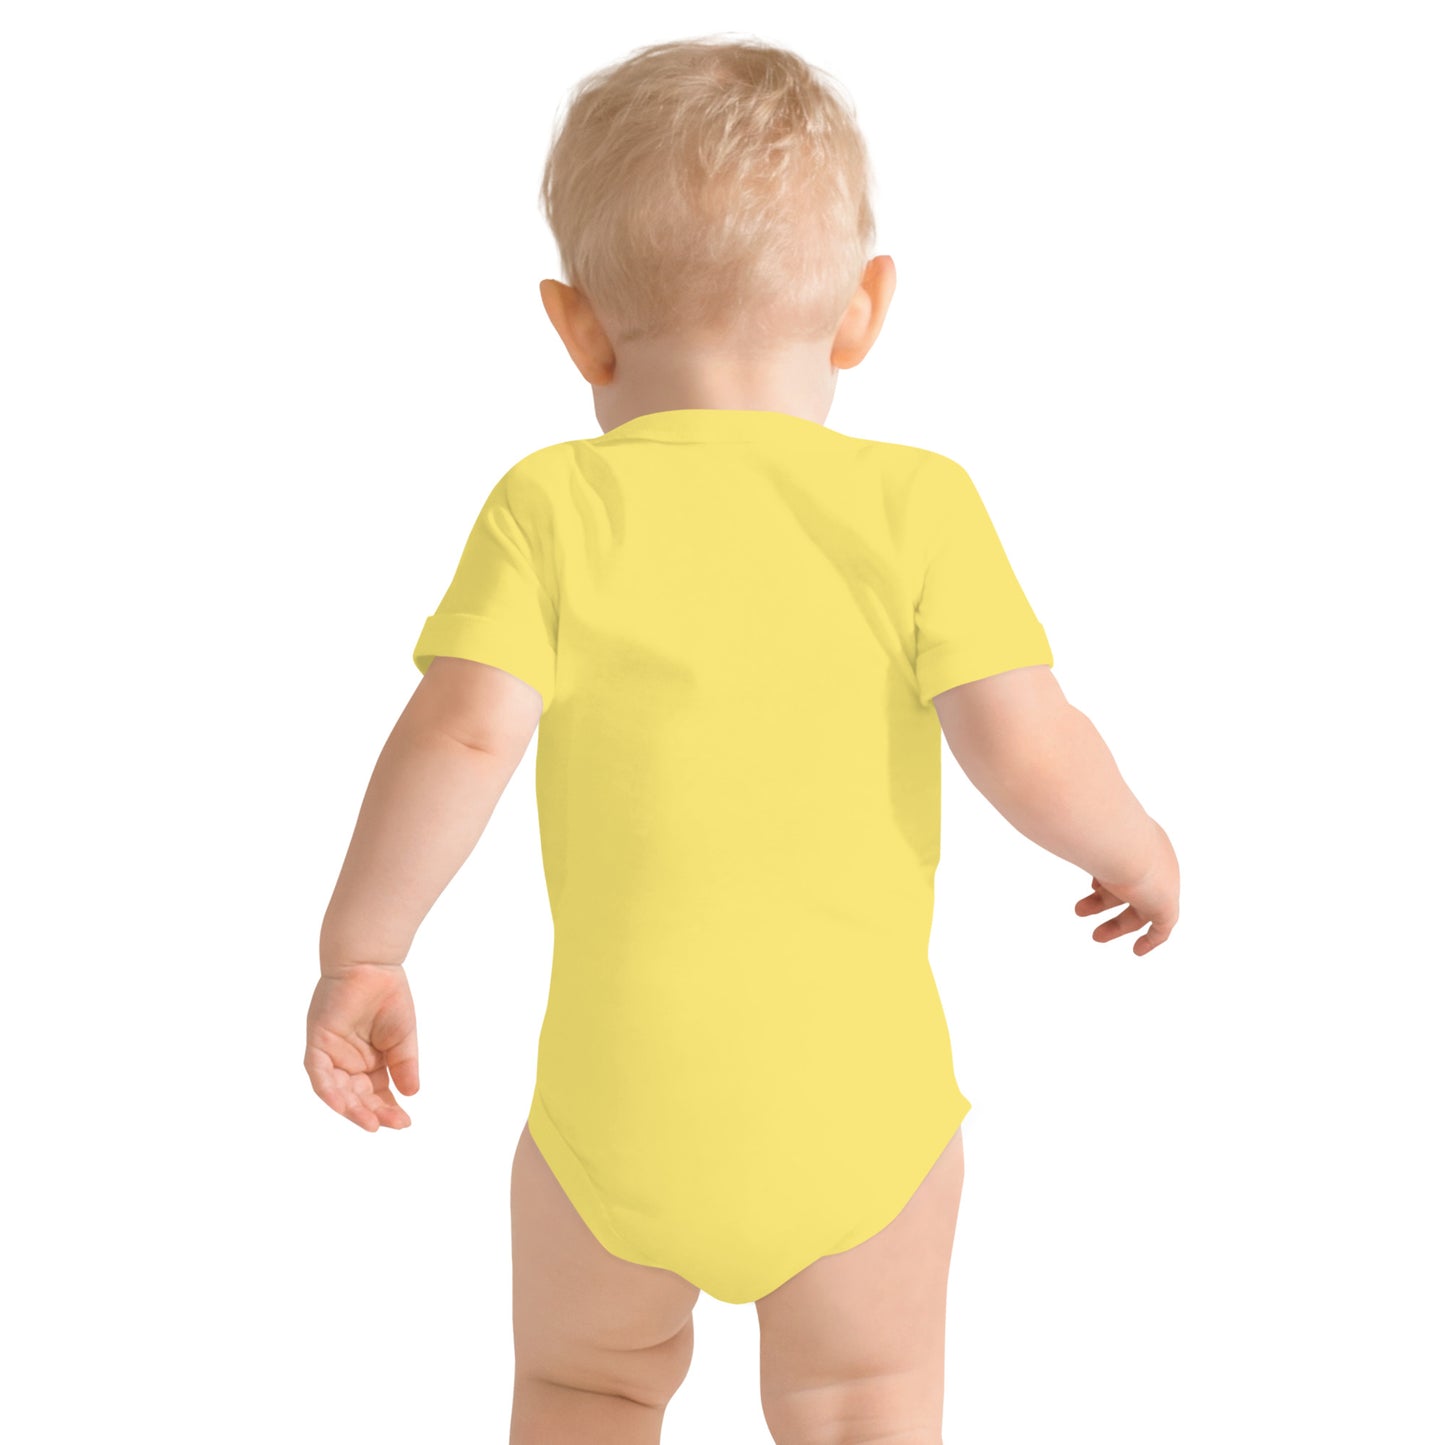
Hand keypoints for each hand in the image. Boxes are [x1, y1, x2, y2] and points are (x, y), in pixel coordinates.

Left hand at [304, 963, 418, 1130]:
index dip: (388, 1109)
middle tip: (391, 1123)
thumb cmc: (388, 995)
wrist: (372, 964)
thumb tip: (411, 1095)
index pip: (376, 1094)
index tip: (405, 1122)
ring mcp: (332, 1055)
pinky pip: (319, 1074)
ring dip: (352, 1108)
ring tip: (371, 1123)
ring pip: (337, 1092)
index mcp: (369, 1062)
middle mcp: (348, 1062)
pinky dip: (329, 1090)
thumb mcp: (402, 1038)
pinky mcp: (318, 1044)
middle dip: (373, 1112)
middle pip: (357, 1097)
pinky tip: (342, 1105)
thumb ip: (404, 1066)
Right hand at [1074, 822, 1179, 955]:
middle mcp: (1155, 860)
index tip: (1091, 886)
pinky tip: (1138, 951)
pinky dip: (1151, 940)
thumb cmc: (1099, 832)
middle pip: (1131, 888)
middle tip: (1080, 911)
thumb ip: (1074, 837)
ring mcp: (1163, 883)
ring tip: (1096, 936)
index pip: (1126, 864)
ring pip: (1142, 910)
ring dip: (1118, 924)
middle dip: (1105, 902)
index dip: (1107, 878)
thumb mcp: (1084, 833)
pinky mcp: (1166, 906)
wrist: (1124, 845)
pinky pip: (1162, 929)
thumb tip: (1053, 835)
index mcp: (1140, 839)